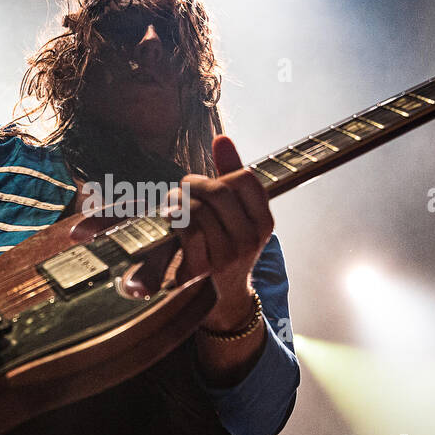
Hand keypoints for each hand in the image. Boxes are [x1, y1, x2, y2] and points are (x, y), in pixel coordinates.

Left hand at [168, 135, 273, 330]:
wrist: (219, 297)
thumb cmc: (222, 247)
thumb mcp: (232, 213)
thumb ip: (230, 174)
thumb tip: (222, 138)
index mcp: (263, 220)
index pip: (245, 178)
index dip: (219, 174)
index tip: (205, 184)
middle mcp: (253, 237)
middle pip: (219, 191)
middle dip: (192, 187)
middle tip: (179, 194)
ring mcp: (233, 254)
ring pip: (200, 210)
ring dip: (178, 205)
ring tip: (172, 211)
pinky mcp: (209, 268)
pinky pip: (190, 232)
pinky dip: (176, 224)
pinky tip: (171, 227)